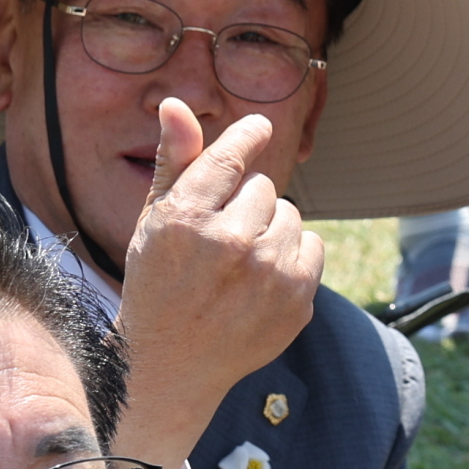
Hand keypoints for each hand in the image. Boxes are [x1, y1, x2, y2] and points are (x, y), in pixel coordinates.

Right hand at [106, 98, 322, 468]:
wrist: (171, 366)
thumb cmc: (159, 284)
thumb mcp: (155, 222)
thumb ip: (175, 162)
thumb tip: (177, 103)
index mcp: (186, 219)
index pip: (232, 157)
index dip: (249, 136)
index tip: (259, 127)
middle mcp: (230, 244)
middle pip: (264, 188)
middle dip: (245, 206)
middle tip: (219, 241)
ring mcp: (269, 275)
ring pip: (292, 216)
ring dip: (271, 230)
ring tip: (239, 264)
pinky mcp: (297, 301)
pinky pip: (314, 247)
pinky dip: (294, 257)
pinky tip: (261, 281)